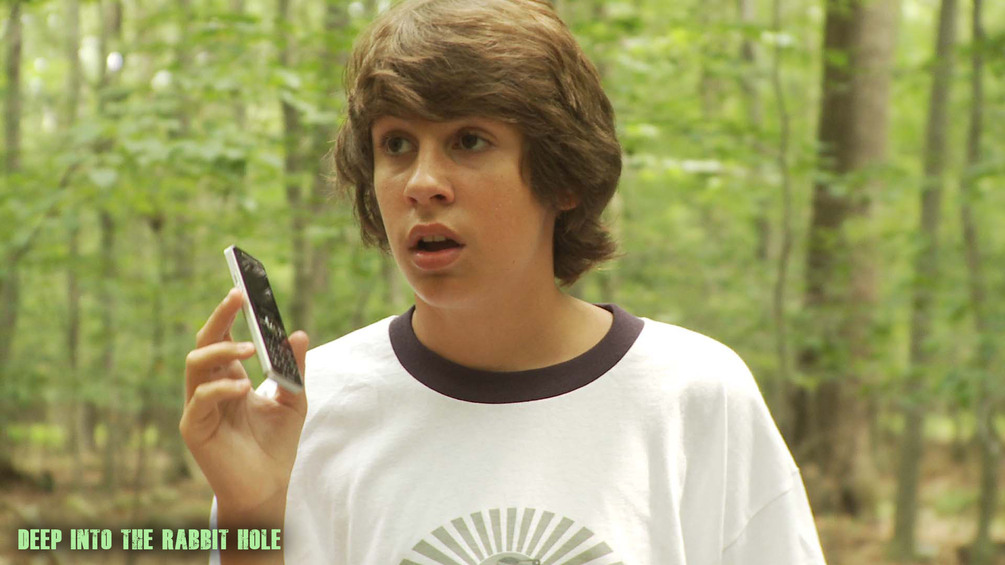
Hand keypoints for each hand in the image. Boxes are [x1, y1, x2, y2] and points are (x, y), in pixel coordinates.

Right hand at [180, 288, 308, 522]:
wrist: (267, 486)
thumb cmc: (276, 444)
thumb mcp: (293, 400)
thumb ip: (293, 369)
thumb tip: (299, 334)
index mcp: (230, 377)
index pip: (223, 336)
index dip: (230, 313)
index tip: (244, 289)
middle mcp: (210, 386)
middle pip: (204, 342)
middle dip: (219, 317)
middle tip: (238, 297)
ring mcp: (199, 406)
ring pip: (194, 365)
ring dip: (220, 350)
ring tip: (247, 348)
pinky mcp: (194, 428)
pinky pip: (200, 399)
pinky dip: (221, 389)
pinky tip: (244, 388)